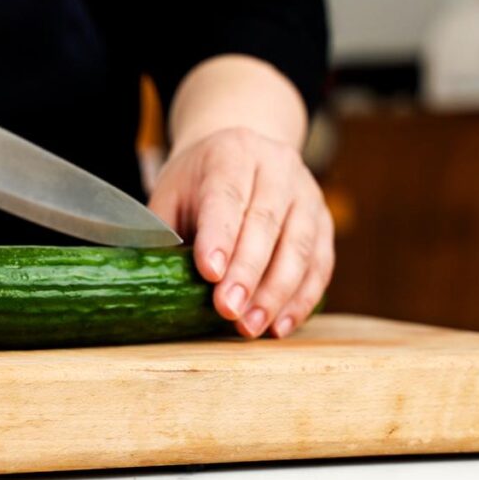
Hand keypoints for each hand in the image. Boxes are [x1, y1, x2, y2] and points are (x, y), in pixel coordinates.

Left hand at [149, 128, 333, 338]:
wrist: (243, 153)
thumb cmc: (198, 182)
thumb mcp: (171, 192)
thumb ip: (164, 232)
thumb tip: (154, 282)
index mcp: (231, 154)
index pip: (226, 196)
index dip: (220, 236)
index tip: (209, 273)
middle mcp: (276, 167)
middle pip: (266, 222)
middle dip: (247, 272)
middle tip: (229, 311)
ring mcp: (307, 193)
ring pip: (300, 245)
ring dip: (277, 293)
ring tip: (252, 326)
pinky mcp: (325, 221)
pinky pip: (320, 263)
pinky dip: (302, 298)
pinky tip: (281, 325)